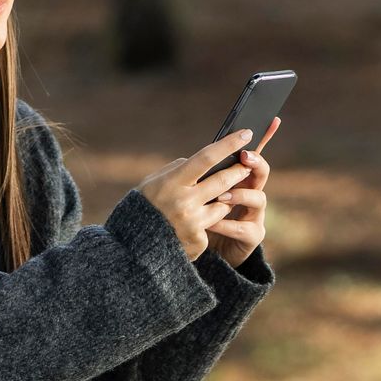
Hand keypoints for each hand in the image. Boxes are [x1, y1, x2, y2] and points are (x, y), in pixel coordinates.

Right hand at [136, 128, 260, 261]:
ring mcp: (193, 222)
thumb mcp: (153, 183)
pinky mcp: (198, 240)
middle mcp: (184, 201)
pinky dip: (208, 222)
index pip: (206, 158)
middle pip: (223, 181)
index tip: (245, 133)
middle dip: (239, 171)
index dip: (228, 144)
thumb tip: (202, 161)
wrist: (133, 246)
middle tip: (248, 164)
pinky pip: (213, 225)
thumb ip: (177, 170)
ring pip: (223, 205)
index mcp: (172, 182)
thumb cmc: (144, 207)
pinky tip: (194, 225)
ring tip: (216, 198)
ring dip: (225, 199)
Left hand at [208, 116, 277, 269]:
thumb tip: (194, 155)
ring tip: (221, 196)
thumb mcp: (198, 194)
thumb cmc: (199, 219)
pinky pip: (243, 227)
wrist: (204, 252)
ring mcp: (255, 215)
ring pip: (258, 198)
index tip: (270, 122)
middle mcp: (251, 194)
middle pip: (261, 172)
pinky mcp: (252, 236)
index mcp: (239, 179)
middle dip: (254, 163)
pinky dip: (226, 223)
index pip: (251, 156)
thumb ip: (202, 176)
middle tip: (244, 157)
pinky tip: (211, 222)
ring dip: (240, 194)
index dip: (264, 138)